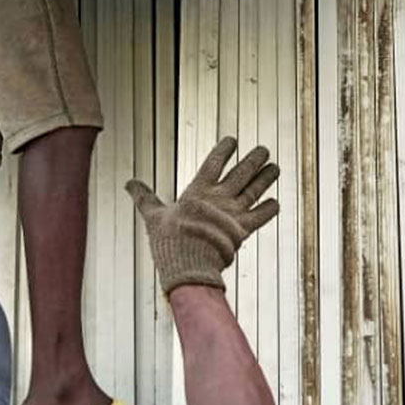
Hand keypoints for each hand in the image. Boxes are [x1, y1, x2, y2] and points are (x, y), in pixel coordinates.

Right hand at [126, 137, 278, 294]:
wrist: (188, 264)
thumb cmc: (169, 241)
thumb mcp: (153, 215)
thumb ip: (144, 197)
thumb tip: (128, 183)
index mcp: (198, 191)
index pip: (214, 162)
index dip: (224, 149)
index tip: (233, 140)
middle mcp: (219, 198)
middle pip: (241, 172)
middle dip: (254, 159)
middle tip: (263, 150)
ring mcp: (233, 213)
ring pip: (254, 189)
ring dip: (266, 178)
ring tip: (274, 167)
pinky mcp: (242, 231)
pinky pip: (260, 216)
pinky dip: (269, 210)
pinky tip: (276, 202)